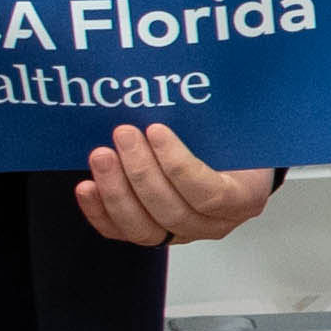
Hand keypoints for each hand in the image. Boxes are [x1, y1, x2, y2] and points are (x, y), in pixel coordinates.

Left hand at [72, 124, 279, 247]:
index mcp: (244, 198)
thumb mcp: (237, 129)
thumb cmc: (232, 142)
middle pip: (172, 211)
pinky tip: (86, 187)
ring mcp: (182, 234)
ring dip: (116, 190)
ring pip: (144, 228)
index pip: (209, 193)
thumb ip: (216, 122)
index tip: (156, 130)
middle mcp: (214, 224)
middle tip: (123, 134)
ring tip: (101, 156)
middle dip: (141, 171)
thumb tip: (176, 96)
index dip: (178, 165)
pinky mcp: (153, 233)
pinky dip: (99, 211)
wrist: (231, 159)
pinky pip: (121, 231)